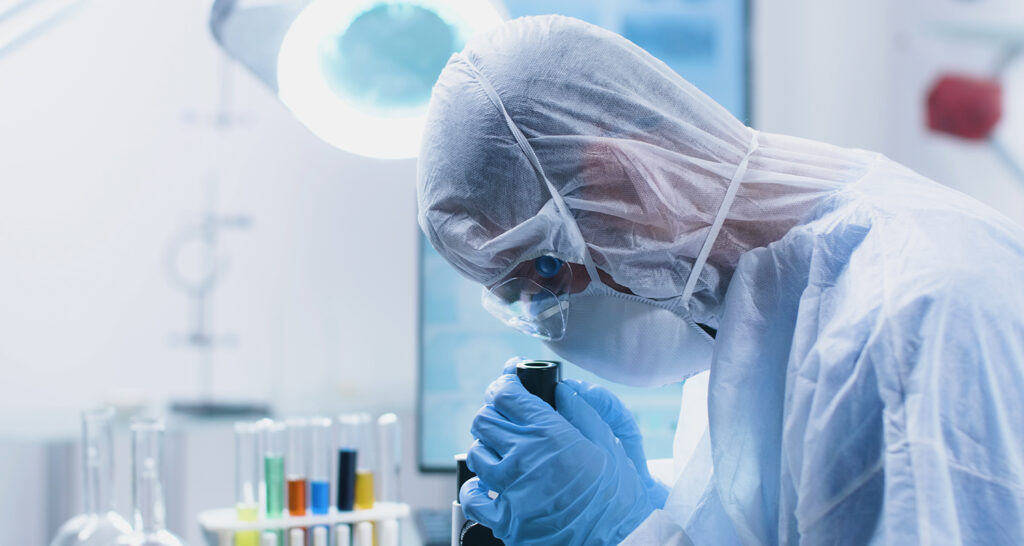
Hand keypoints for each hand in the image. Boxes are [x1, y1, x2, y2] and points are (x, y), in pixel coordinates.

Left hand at [461, 373, 653, 544]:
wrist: (621, 541)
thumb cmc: (618, 495)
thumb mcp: (608, 443)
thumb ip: (581, 411)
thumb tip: (560, 390)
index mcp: (550, 434)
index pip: (505, 395)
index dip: (503, 385)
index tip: (507, 386)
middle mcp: (524, 459)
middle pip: (484, 420)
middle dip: (493, 414)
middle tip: (507, 420)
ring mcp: (512, 491)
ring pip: (475, 454)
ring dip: (487, 449)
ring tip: (505, 455)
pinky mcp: (506, 521)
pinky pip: (473, 497)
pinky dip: (478, 489)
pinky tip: (492, 486)